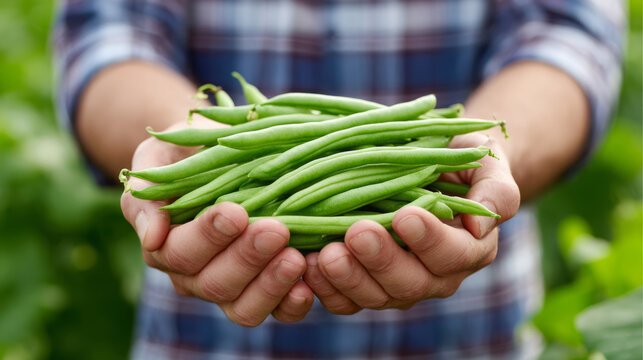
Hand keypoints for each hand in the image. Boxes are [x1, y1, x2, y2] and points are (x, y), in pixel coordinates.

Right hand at [120, 120, 314, 325]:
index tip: (235, 212)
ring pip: (244, 308)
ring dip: (270, 286)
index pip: (180, 252)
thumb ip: (149, 189)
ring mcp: (233, 288)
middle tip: (276, 230)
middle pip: (214, 283)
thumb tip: (153, 236)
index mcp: (167, 245)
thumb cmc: (190, 150)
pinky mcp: (268, 291)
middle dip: (246, 258)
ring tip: (296, 259)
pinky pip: (277, 312)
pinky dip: (292, 304)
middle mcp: (195, 275)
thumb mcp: (161, 154)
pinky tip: (307, 285)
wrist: (225, 152)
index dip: (207, 236)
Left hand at [303, 133, 519, 313]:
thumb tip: (483, 222)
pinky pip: (345, 299)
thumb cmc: (462, 160)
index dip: (430, 239)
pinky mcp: (364, 285)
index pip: (453, 254)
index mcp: (469, 248)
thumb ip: (495, 190)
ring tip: (324, 254)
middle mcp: (434, 275)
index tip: (406, 215)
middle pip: (410, 283)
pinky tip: (305, 264)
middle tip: (357, 232)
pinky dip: (325, 287)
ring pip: (374, 296)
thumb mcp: (486, 162)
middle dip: (381, 260)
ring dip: (348, 278)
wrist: (431, 169)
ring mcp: (396, 284)